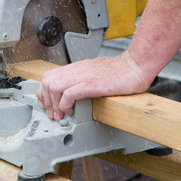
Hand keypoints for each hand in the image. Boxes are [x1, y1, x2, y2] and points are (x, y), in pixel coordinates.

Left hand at [37, 51, 151, 119]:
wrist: (136, 65)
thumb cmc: (122, 71)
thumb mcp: (96, 71)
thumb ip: (84, 78)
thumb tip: (75, 92)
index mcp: (77, 67)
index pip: (49, 76)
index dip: (44, 91)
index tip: (46, 104)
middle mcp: (77, 70)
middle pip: (47, 81)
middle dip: (45, 100)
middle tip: (52, 113)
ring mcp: (83, 76)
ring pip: (54, 87)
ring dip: (54, 104)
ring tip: (60, 115)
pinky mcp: (91, 84)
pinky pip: (69, 94)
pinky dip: (65, 104)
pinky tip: (70, 110)